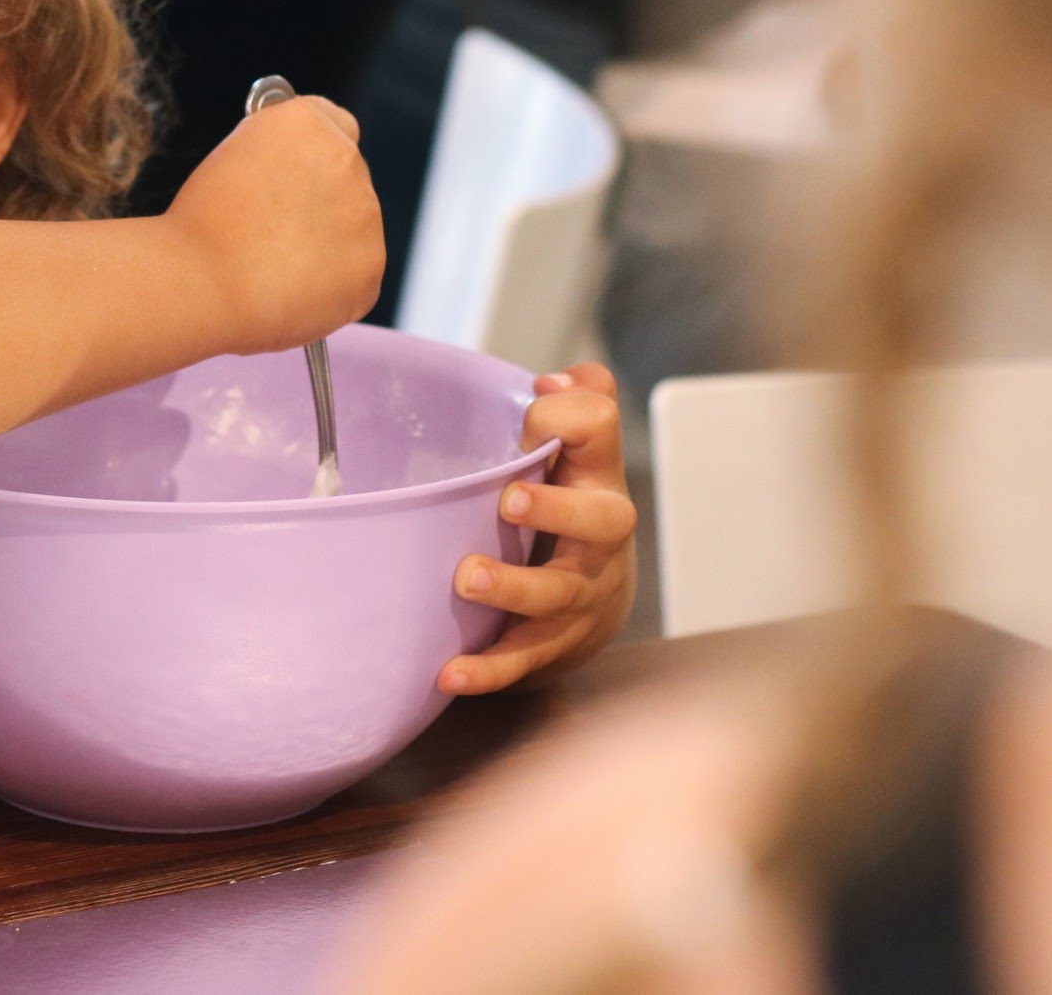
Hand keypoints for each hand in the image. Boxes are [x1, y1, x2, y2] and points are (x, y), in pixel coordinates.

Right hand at [161, 96, 383, 356]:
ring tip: (278, 266)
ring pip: (355, 227)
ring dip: (329, 242)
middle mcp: (344, 158)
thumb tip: (291, 171)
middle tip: (278, 229)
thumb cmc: (200, 227)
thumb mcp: (230, 159)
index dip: (313, 154)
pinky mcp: (371, 264)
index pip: (334, 123)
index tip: (296, 175)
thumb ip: (275, 154)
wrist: (203, 283)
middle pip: (348, 176)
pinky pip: (357, 273)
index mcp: (304, 123)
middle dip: (323, 200)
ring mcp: (365, 213)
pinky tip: (292, 289)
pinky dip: (333, 285)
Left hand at [438, 362, 637, 694]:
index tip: (534, 411)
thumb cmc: (571, 512)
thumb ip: (572, 409)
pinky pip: (524, 660)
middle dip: (559, 510)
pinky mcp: (556, 645)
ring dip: (514, 588)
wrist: (596, 608)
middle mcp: (599, 538)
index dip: (573, 418)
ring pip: (559, 595)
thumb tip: (555, 377)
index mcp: (595, 478)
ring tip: (467, 579)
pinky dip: (487, 670)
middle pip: (603, 520)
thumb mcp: (576, 458)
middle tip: (509, 500)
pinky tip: (449, 673)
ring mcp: (582, 595)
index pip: (601, 433)